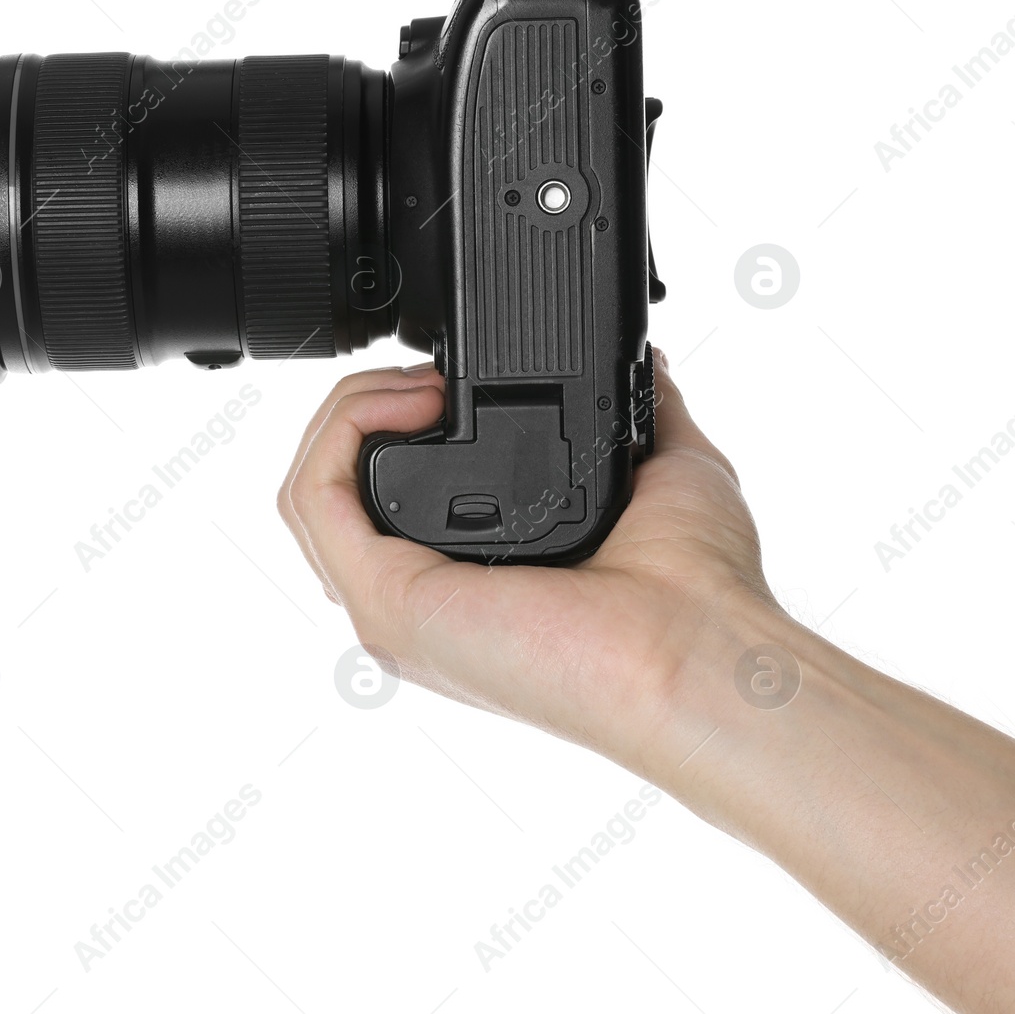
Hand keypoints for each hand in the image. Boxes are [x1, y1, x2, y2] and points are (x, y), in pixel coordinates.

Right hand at [276, 351, 778, 777]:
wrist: (701, 647)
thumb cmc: (701, 590)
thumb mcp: (670, 473)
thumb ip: (648, 414)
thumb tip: (648, 366)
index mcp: (482, 588)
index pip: (392, 505)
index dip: (403, 428)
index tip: (450, 382)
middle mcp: (430, 606)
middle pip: (340, 495)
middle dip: (366, 411)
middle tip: (430, 380)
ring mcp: (397, 612)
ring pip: (313, 492)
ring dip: (347, 414)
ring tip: (414, 385)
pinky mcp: (387, 603)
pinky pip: (312, 500)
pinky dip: (338, 431)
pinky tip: (402, 401)